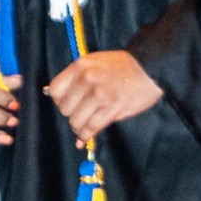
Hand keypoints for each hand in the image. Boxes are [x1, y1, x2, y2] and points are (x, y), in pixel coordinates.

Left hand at [46, 51, 161, 143]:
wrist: (149, 68)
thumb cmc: (122, 65)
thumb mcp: (94, 62)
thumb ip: (76, 76)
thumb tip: (51, 93)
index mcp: (80, 66)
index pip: (54, 90)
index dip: (59, 100)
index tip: (68, 103)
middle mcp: (87, 79)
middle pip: (64, 108)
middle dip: (71, 114)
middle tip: (81, 114)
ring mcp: (99, 94)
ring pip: (76, 121)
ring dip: (79, 127)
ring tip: (86, 124)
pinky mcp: (112, 108)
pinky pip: (91, 127)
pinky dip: (86, 136)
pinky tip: (84, 138)